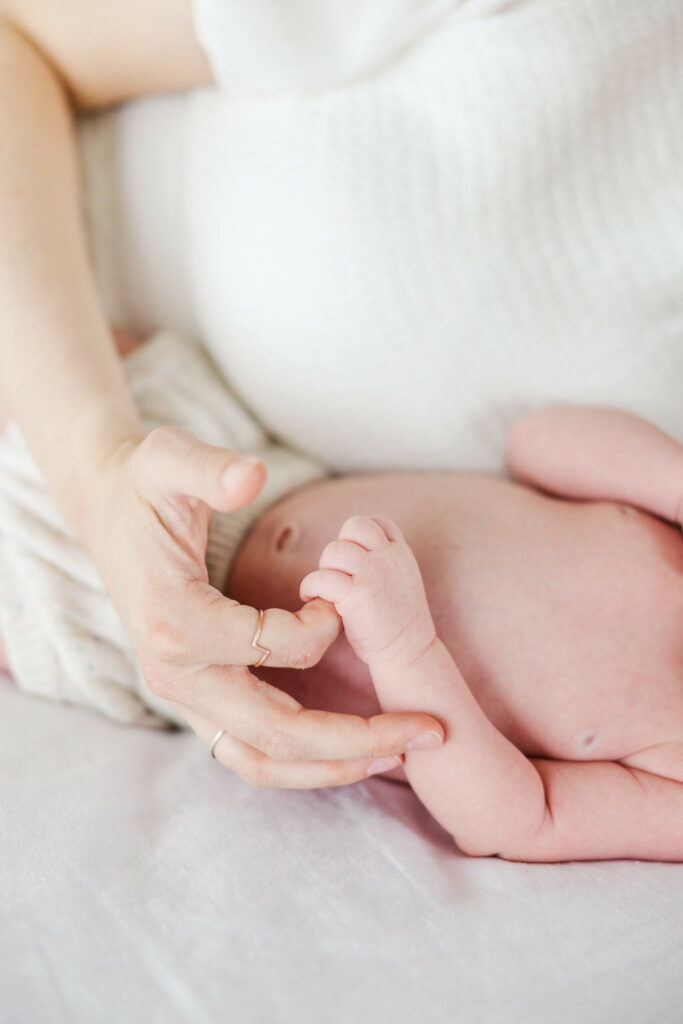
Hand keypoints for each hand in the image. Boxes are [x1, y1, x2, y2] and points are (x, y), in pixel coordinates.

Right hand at [79, 425, 443, 786]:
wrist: (106, 515)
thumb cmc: (143, 487)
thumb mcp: (167, 459)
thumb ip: (209, 469)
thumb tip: (252, 477)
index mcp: (175, 620)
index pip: (269, 647)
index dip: (322, 626)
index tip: (336, 598)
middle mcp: (175, 673)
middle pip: (276, 733)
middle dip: (357, 739)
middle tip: (428, 732)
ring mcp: (182, 694)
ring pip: (261, 760)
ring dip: (332, 767)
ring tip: (397, 756)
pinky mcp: (194, 699)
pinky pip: (249, 753)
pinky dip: (302, 764)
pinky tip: (350, 751)